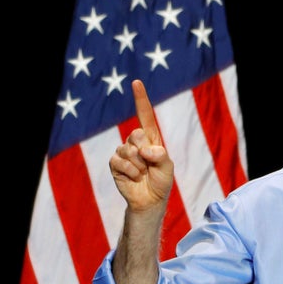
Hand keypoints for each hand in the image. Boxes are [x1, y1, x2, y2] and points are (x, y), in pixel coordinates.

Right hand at [109, 79, 173, 212]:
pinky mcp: (114, 163)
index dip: (140, 99)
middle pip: (136, 134)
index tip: (136, 82)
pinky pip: (119, 161)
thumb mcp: (167, 167)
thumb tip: (146, 150)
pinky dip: (130, 171)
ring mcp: (123, 152)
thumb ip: (160, 155)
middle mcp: (135, 142)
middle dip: (145, 150)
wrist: (150, 201)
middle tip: (149, 164)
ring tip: (142, 174)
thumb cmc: (161, 182)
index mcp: (150, 139)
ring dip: (138, 165)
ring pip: (128, 149)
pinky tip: (134, 178)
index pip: (144, 115)